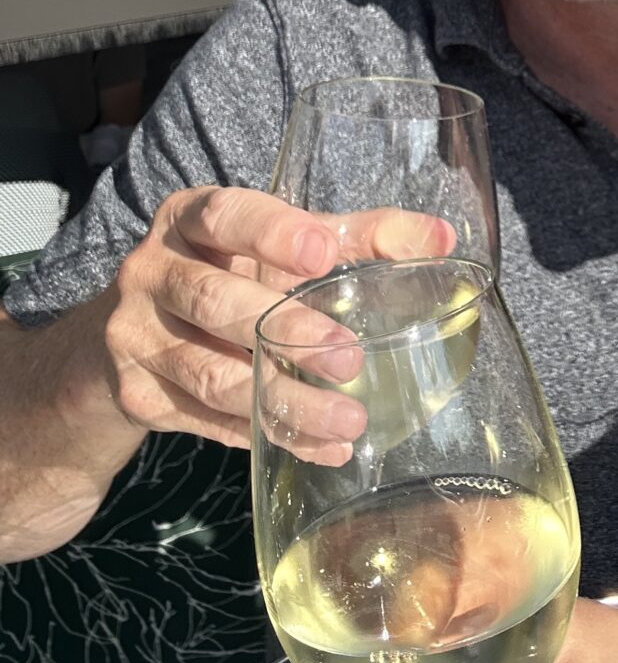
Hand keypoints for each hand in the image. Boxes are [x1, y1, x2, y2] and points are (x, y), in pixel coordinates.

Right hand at [103, 186, 452, 453]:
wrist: (128, 337)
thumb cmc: (228, 272)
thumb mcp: (280, 246)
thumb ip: (359, 237)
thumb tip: (444, 238)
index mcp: (189, 218)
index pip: (225, 214)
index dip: (272, 233)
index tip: (323, 254)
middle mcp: (152, 271)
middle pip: (213, 300)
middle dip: (284, 330)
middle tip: (350, 358)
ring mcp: (135, 338)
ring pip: (210, 374)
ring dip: (283, 401)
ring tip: (348, 419)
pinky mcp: (139, 398)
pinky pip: (207, 421)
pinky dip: (267, 435)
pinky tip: (318, 448)